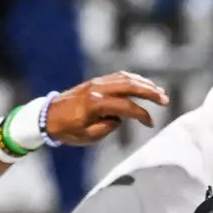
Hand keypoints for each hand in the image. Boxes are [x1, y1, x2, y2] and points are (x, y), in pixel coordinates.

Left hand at [46, 72, 169, 145]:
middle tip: (165, 99)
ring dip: (144, 83)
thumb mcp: (87, 136)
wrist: (46, 116)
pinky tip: (142, 84)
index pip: (126, 107)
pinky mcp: (95, 81)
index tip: (150, 123)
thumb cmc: (66, 130)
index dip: (141, 114)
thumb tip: (119, 119)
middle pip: (130, 86)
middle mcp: (98, 89)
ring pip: (125, 78)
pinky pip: (118, 76)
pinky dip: (132, 79)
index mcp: (95, 104)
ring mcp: (96, 83)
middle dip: (150, 92)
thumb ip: (106, 128)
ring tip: (158, 92)